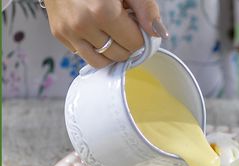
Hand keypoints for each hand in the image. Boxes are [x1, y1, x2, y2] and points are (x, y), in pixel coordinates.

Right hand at [44, 0, 167, 67]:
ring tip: (111, 33)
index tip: (136, 25)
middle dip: (126, 44)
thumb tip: (159, 33)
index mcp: (103, 11)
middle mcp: (83, 25)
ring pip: (100, 62)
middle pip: (119, 55)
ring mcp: (68, 31)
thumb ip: (146, 9)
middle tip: (124, 26)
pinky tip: (95, 30)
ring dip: (110, 52)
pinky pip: (82, 54)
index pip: (134, 44)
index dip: (140, 35)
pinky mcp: (58, 33)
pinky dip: (93, 48)